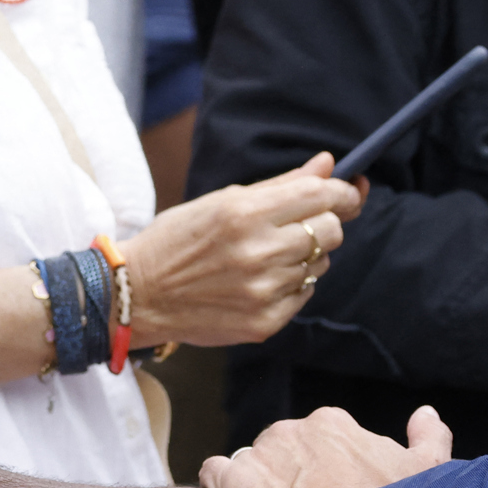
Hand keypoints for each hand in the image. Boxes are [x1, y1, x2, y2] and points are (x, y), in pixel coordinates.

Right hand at [125, 153, 363, 346]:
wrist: (138, 296)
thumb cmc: (176, 241)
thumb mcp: (221, 201)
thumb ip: (280, 185)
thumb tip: (328, 165)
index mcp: (244, 214)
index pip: (320, 196)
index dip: (344, 191)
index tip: (349, 191)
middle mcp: (258, 253)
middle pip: (331, 231)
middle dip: (325, 222)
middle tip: (301, 224)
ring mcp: (263, 291)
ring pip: (320, 264)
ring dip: (304, 255)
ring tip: (265, 255)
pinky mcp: (265, 322)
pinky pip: (304, 293)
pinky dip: (291, 284)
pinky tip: (259, 280)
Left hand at [200, 404, 451, 487]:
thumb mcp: (428, 469)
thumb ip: (428, 438)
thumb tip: (426, 414)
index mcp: (332, 426)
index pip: (313, 443)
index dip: (318, 475)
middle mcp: (293, 431)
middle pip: (279, 455)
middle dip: (287, 483)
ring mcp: (260, 456)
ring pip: (250, 469)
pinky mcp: (234, 485)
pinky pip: (216, 477)